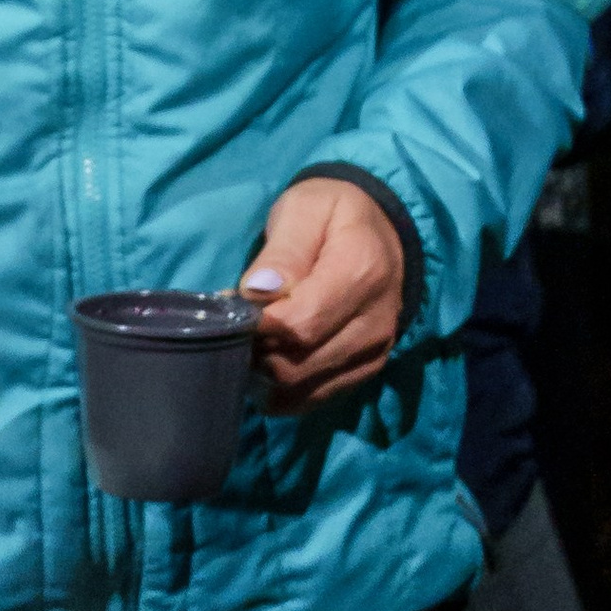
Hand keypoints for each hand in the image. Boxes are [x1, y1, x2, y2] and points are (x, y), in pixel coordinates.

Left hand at [240, 178, 405, 406]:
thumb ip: (282, 252)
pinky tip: (271, 358)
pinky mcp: (365, 371)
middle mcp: (375, 322)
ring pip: (298, 391)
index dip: (254, 326)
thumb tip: (256, 292)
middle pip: (295, 366)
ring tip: (254, 339)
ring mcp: (373, 353)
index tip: (229, 306)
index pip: (297, 326)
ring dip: (263, 373)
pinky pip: (310, 400)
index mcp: (361, 274)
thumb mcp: (305, 210)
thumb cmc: (332, 213)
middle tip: (237, 323)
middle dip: (253, 351)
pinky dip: (281, 389)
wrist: (380, 230)